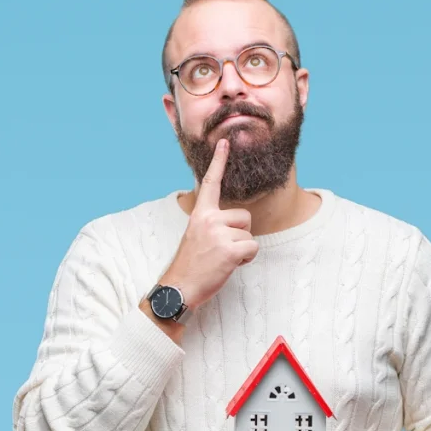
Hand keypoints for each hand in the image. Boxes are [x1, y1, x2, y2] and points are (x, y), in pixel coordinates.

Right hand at [161, 138, 257, 308]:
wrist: (178, 288)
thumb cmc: (190, 265)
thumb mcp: (196, 236)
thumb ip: (212, 224)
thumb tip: (234, 223)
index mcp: (199, 214)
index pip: (210, 183)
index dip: (218, 162)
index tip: (225, 142)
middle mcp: (209, 218)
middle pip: (245, 217)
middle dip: (240, 235)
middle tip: (220, 250)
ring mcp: (219, 233)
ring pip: (250, 235)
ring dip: (242, 250)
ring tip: (221, 259)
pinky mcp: (230, 249)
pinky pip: (252, 249)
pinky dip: (245, 260)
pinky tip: (228, 265)